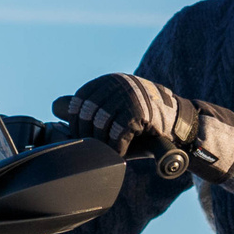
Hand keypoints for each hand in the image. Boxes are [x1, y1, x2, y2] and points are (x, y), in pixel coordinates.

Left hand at [52, 75, 233, 180]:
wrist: (178, 128)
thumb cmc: (141, 125)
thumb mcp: (110, 116)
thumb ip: (85, 109)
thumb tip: (55, 105)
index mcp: (108, 81)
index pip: (79, 103)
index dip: (78, 125)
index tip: (86, 140)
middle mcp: (117, 83)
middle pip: (87, 116)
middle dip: (90, 137)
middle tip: (101, 148)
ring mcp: (129, 95)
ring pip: (100, 127)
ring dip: (103, 145)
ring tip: (111, 150)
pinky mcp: (139, 111)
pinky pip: (117, 135)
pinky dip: (116, 149)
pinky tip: (121, 153)